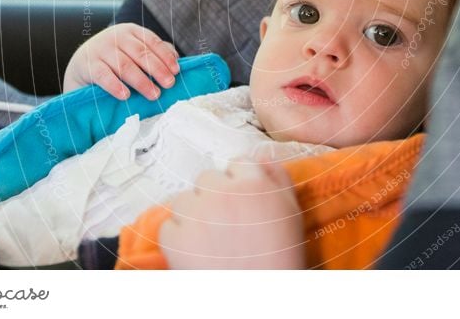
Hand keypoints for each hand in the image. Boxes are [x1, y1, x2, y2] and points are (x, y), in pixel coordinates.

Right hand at [63, 23, 179, 99]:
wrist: (82, 65)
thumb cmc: (115, 60)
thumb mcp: (134, 52)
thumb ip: (154, 53)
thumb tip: (176, 59)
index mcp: (131, 31)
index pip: (152, 42)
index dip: (165, 56)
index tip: (176, 71)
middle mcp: (116, 37)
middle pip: (141, 53)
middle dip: (157, 70)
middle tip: (169, 84)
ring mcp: (100, 50)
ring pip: (125, 66)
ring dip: (141, 81)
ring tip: (154, 94)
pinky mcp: (87, 65)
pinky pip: (103, 75)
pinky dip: (115, 86)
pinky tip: (125, 96)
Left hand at [160, 161, 305, 268]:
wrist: (261, 301)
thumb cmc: (280, 259)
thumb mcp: (291, 212)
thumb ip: (278, 179)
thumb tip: (260, 158)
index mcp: (254, 183)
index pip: (237, 162)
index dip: (239, 182)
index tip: (241, 200)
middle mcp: (223, 193)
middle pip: (207, 178)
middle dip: (213, 196)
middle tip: (225, 222)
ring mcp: (196, 215)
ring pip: (184, 200)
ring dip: (192, 215)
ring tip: (209, 239)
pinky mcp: (176, 239)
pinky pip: (168, 227)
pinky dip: (178, 239)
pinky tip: (196, 253)